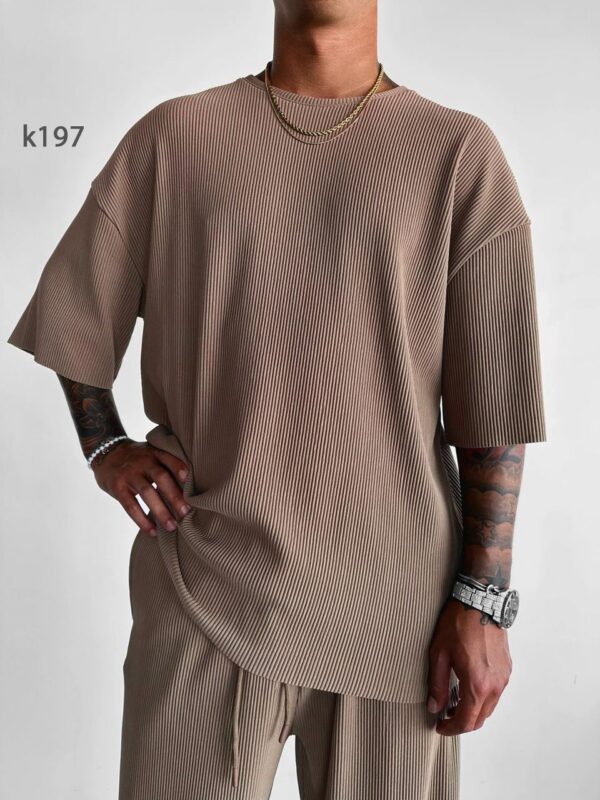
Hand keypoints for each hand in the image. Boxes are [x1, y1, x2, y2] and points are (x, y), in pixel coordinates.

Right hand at [91, 440, 192, 536]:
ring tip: (172, 527)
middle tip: (186, 513)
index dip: (179, 468)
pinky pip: (131, 506)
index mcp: (154, 453)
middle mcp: (142, 462)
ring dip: (161, 512)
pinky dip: (142, 520)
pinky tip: (152, 531)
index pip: (168, 458)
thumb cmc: (137, 458)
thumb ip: (166, 465)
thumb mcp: (150, 453)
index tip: (190, 480)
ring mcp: (129, 475)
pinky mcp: (118, 488)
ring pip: (147, 493)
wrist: (105, 452)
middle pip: (161, 478)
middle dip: (174, 496)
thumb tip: (191, 488)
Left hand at [427, 597, 512, 734]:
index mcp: (477, 684)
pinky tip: (468, 688)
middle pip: (480, 719)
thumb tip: (434, 707)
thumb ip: (437, 684)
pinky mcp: (507, 669)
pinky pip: (496, 693)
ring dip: (473, 711)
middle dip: (462, 722)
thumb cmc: (458, 623)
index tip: (439, 726)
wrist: (480, 601)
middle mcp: (495, 685)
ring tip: (454, 702)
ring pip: (489, 707)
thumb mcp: (439, 654)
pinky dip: (482, 698)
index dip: (451, 728)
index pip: (466, 721)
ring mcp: (503, 677)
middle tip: (444, 716)